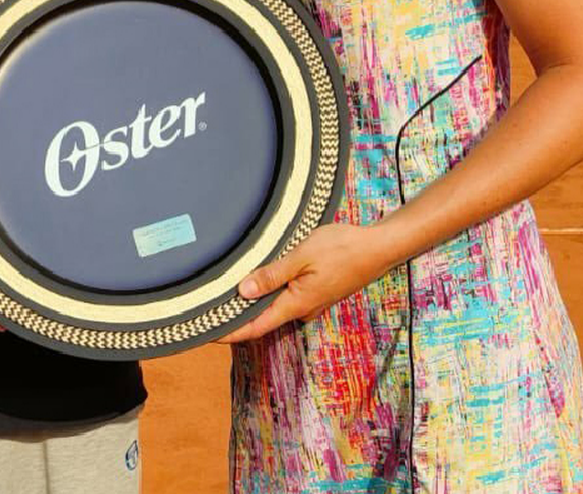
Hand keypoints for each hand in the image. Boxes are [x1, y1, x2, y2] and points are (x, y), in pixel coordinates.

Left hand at [220, 223, 394, 343]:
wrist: (378, 248)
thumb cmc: (342, 248)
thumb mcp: (301, 256)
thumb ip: (272, 275)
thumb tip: (243, 291)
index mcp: (296, 304)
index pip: (255, 326)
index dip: (229, 332)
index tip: (205, 333)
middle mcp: (302, 309)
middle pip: (263, 318)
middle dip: (237, 314)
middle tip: (208, 306)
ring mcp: (311, 302)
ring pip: (276, 305)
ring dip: (254, 300)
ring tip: (228, 290)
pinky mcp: (318, 292)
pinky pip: (288, 296)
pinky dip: (271, 291)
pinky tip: (261, 278)